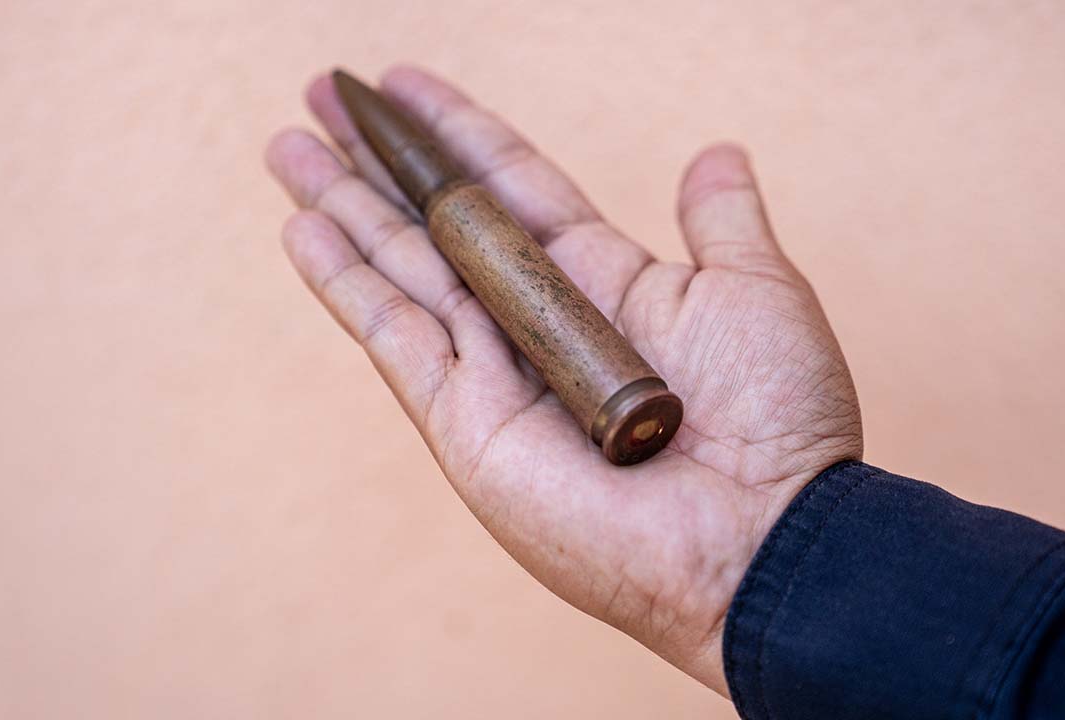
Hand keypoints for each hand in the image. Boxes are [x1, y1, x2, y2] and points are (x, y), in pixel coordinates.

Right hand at [266, 66, 861, 695]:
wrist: (765, 534)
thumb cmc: (778, 416)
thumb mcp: (754, 290)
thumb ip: (721, 221)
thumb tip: (715, 153)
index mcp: (600, 282)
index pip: (509, 187)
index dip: (456, 132)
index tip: (402, 84)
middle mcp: (535, 322)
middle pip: (437, 221)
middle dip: (377, 161)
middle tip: (321, 99)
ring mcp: (493, 374)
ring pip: (401, 269)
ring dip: (342, 206)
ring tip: (286, 147)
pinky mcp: (464, 425)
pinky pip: (394, 338)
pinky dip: (345, 283)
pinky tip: (303, 231)